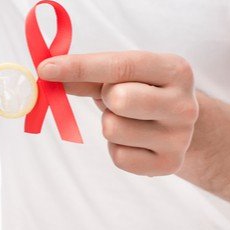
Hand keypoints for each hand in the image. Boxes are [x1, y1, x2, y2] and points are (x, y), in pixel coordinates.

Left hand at [38, 51, 197, 175]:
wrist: (180, 126)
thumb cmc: (144, 92)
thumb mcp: (122, 76)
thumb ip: (88, 74)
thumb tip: (49, 75)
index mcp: (174, 70)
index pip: (120, 65)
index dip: (79, 66)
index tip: (45, 69)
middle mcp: (184, 104)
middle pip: (119, 99)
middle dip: (105, 98)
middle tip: (116, 99)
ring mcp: (180, 137)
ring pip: (113, 129)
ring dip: (109, 124)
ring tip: (128, 121)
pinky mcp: (169, 165)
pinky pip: (118, 157)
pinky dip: (116, 148)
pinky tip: (134, 141)